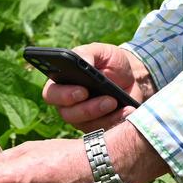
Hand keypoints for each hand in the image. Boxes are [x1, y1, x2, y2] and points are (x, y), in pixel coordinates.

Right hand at [42, 43, 156, 131]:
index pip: (51, 94)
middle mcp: (67, 104)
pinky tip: (127, 110)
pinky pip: (104, 130)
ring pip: (86, 125)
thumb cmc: (110, 63)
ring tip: (116, 102)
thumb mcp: (100, 52)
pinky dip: (117, 120)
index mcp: (62, 84)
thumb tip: (81, 62)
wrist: (131, 78)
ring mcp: (82, 119)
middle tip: (107, 99)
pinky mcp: (98, 128)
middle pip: (67, 114)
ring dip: (103, 114)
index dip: (63, 95)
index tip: (82, 91)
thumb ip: (87, 54)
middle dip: (87, 108)